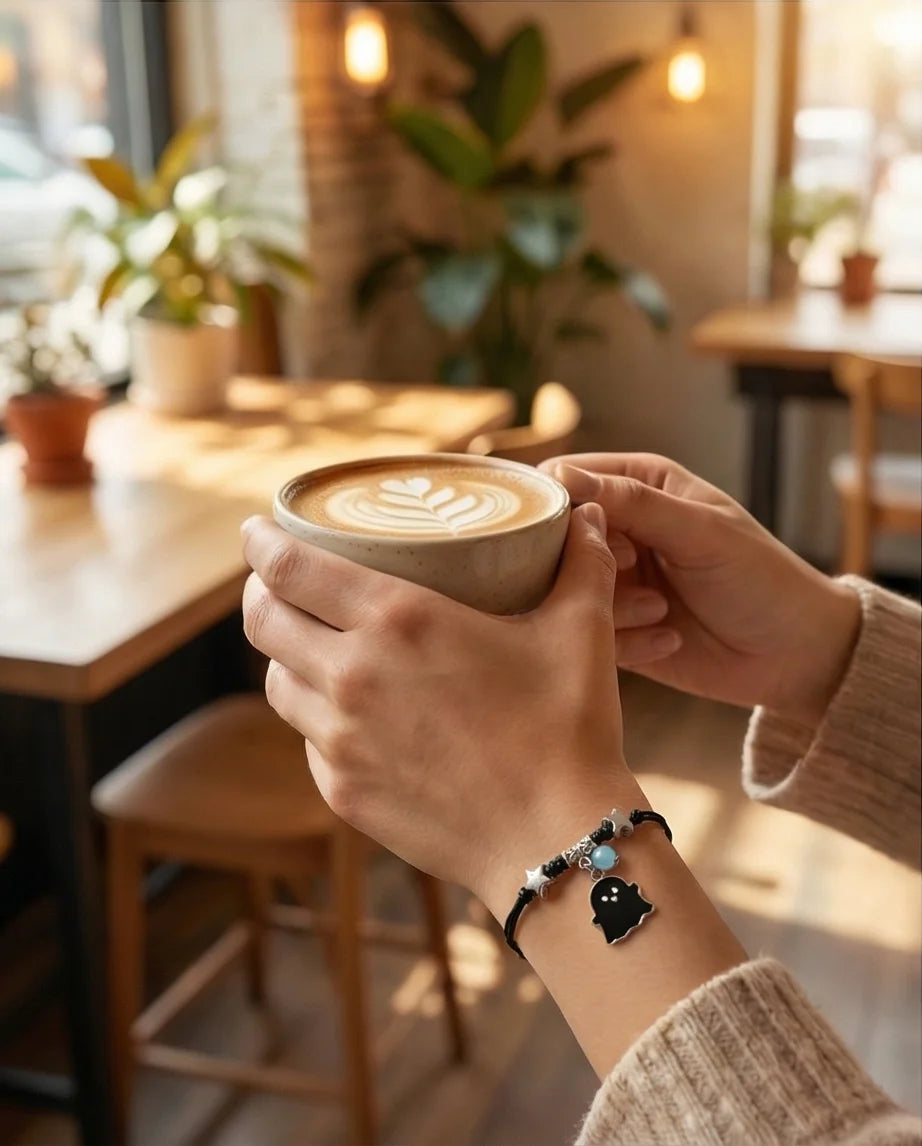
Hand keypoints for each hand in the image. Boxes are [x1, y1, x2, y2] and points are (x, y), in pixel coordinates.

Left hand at [241, 505, 644, 915]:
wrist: (555, 840)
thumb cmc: (567, 728)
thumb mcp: (580, 631)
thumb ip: (582, 564)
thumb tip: (589, 515)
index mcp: (397, 620)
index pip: (291, 567)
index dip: (262, 543)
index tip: (257, 530)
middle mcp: (351, 675)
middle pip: (264, 621)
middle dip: (261, 593)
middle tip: (280, 582)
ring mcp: (340, 740)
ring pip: (278, 681)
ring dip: (286, 655)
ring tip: (313, 645)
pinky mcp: (342, 791)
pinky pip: (308, 740)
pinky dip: (318, 718)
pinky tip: (351, 715)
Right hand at [542, 454, 860, 723]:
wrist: (794, 656)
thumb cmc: (761, 579)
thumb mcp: (702, 532)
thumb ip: (634, 504)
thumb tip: (561, 475)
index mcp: (639, 485)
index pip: (567, 478)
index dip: (558, 503)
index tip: (574, 531)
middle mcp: (620, 529)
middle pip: (556, 538)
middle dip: (585, 562)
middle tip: (628, 571)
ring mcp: (614, 580)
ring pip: (567, 589)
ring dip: (613, 606)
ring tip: (663, 610)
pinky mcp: (614, 629)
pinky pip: (587, 632)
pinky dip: (625, 640)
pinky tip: (669, 637)